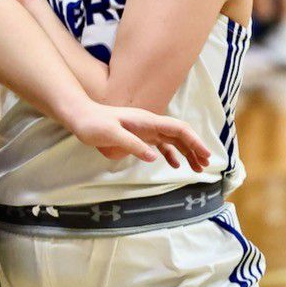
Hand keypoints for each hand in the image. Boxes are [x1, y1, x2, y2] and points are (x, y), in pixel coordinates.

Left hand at [68, 101, 211, 170]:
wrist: (80, 117)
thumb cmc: (93, 124)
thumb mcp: (110, 134)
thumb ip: (132, 145)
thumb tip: (154, 156)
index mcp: (146, 121)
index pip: (178, 128)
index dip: (194, 141)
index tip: (205, 155)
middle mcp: (149, 124)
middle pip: (179, 134)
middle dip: (195, 148)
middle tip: (205, 165)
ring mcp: (144, 130)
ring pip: (172, 140)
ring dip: (186, 152)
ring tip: (196, 168)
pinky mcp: (137, 137)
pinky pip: (159, 145)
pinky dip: (170, 154)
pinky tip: (174, 164)